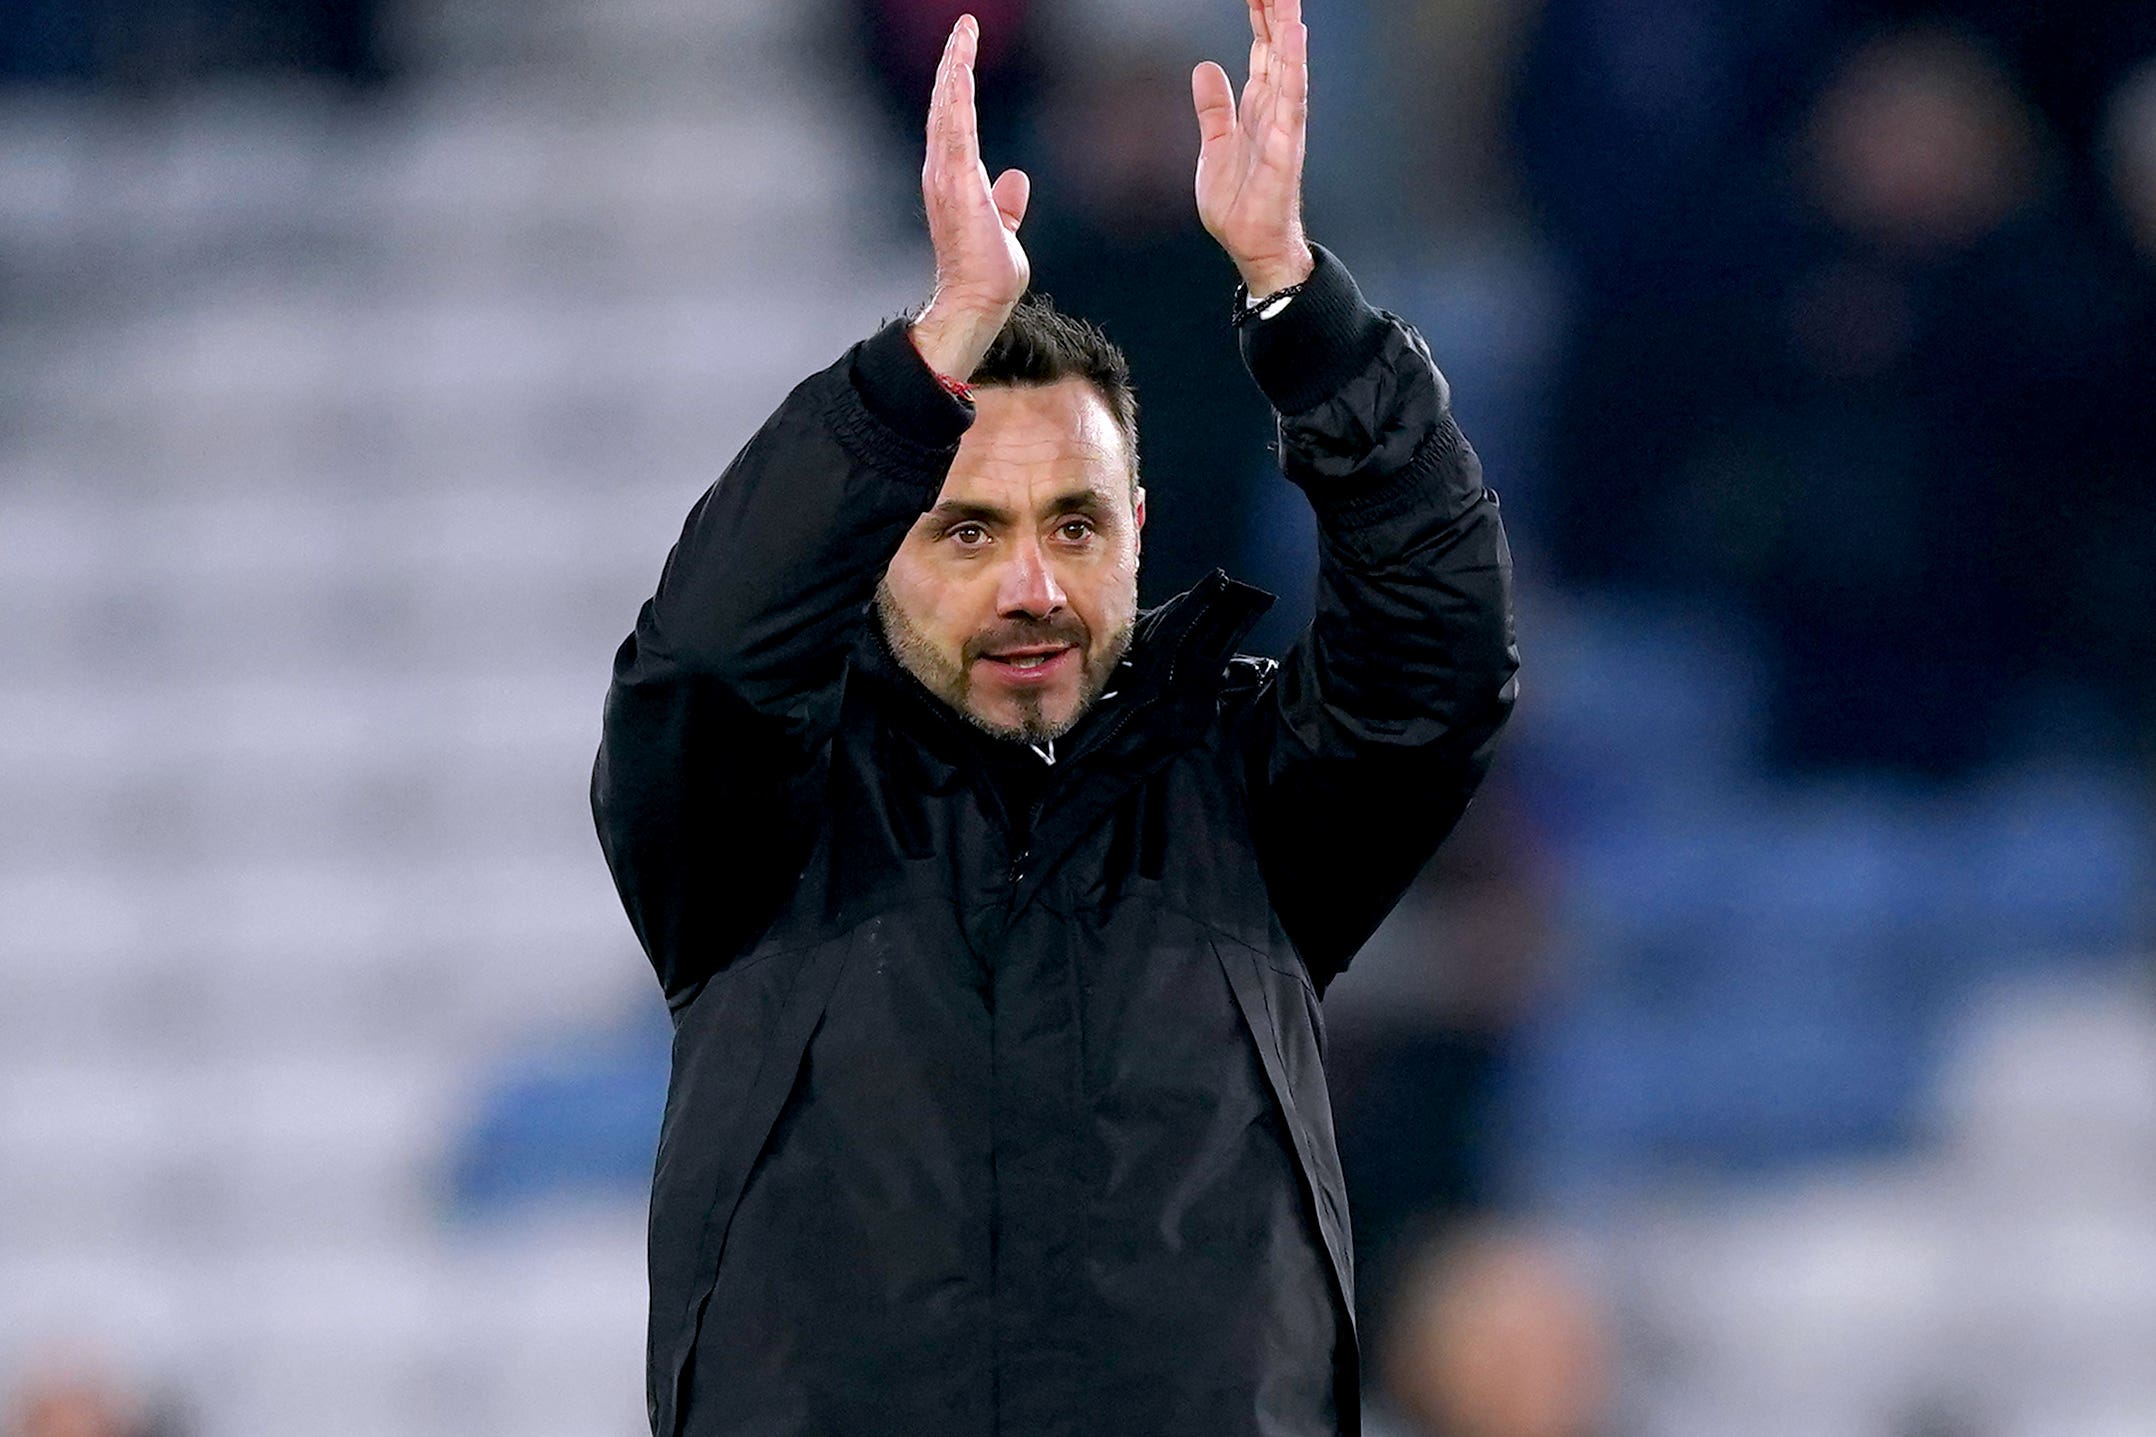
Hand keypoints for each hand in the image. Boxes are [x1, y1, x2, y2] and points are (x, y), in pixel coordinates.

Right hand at [912, 14, 1030, 381]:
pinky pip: (956, 128)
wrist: (978, 299)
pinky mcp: (956, 183)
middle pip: (946, 105)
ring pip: (948, 110)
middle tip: (964, 27)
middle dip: (954, 63)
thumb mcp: (1003, 226)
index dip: (958, 85)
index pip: (954, 120)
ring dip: (955, 69)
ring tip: (964, 35)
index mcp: (953, 178)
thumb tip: (1016, 178)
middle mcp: (942, 170)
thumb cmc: (987, 271)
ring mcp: (945, 175)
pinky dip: (957, 95)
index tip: (964, 52)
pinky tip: (961, 67)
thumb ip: (1006, 202)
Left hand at [1192, 0, 1315, 296]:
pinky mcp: (1285, 144)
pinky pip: (1291, 98)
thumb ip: (1214, 107)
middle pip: (1278, 46)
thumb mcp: (1214, 145)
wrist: (1249, 243)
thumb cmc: (1239, 201)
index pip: (1262, 48)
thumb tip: (1206, 68)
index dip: (1260, 15)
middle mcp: (1275, 108)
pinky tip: (1295, 37)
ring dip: (1289, 27)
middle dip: (1277, 10)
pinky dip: (1294, 66)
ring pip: (1288, 62)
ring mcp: (1283, 123)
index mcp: (1258, 105)